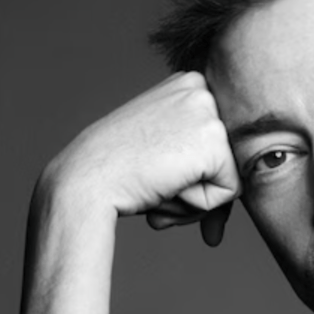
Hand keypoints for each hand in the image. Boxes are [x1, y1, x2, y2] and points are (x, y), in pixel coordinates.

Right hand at [43, 71, 239, 245]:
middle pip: (227, 157)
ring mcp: (208, 111)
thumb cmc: (117, 173)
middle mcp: (202, 88)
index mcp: (188, 84)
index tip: (158, 167)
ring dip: (195, 198)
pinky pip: (229, 193)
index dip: (195, 169)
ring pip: (229, 177)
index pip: (219, 141)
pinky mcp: (213, 141)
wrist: (84, 180)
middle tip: (155, 179)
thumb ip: (195, 165)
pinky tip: (165, 186)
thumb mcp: (162, 152)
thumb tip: (219, 229)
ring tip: (157, 181)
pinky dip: (200, 204)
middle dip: (197, 186)